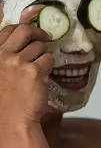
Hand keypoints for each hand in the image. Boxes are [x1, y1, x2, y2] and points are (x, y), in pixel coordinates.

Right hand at [0, 6, 52, 124]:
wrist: (11, 120)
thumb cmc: (5, 99)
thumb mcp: (0, 72)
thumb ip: (6, 55)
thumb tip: (18, 34)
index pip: (7, 30)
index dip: (22, 27)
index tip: (33, 29)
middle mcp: (1, 55)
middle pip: (25, 31)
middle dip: (38, 32)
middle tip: (46, 37)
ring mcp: (17, 62)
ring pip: (39, 47)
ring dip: (42, 56)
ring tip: (37, 71)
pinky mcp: (33, 71)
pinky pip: (48, 59)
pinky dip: (49, 67)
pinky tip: (41, 78)